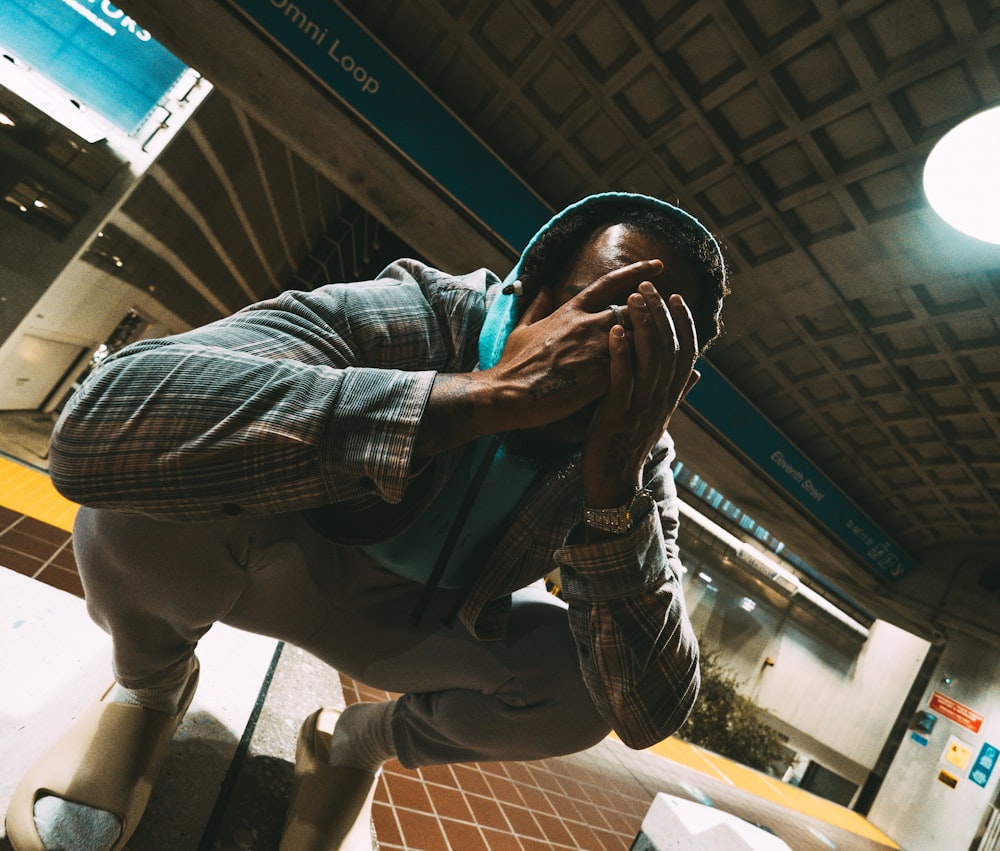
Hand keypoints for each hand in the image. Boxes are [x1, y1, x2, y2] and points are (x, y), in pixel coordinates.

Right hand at [491, 259, 665, 429]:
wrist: (509, 393)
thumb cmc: (514, 365)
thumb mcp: (522, 329)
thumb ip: (537, 306)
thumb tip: (544, 286)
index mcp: (571, 311)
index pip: (610, 283)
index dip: (636, 272)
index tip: (658, 266)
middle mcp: (589, 324)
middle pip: (635, 310)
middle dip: (651, 314)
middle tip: (668, 318)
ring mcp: (597, 348)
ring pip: (640, 338)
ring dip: (652, 345)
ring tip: (666, 354)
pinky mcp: (602, 375)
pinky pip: (634, 367)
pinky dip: (645, 371)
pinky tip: (657, 378)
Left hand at [581, 283, 699, 508]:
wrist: (612, 481)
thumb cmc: (628, 444)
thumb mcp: (655, 416)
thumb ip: (674, 391)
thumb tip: (697, 373)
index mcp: (670, 397)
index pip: (686, 353)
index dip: (684, 323)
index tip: (676, 297)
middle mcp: (661, 400)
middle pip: (669, 348)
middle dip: (660, 314)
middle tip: (650, 285)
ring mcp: (641, 408)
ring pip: (650, 360)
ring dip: (643, 325)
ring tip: (634, 297)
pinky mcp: (617, 416)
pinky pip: (622, 379)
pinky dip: (621, 353)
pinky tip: (614, 329)